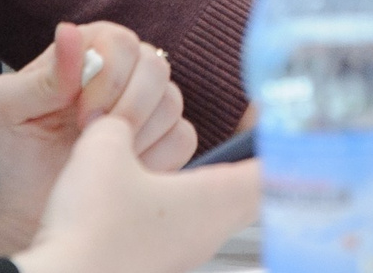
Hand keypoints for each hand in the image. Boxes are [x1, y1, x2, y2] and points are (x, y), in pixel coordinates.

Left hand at [0, 22, 194, 252]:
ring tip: (101, 157)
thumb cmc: (10, 152)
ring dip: (137, 136)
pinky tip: (121, 171)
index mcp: (88, 49)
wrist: (19, 208)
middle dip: (127, 109)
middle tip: (92, 138)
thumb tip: (69, 31)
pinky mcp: (163, 141)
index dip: (110, 79)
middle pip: (156, 68)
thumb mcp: (8, 109)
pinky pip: (182, 139)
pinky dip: (155, 160)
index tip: (82, 115)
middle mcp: (123, 71)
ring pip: (172, 103)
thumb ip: (43, 75)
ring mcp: (147, 106)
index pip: (122, 43)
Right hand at [12, 114, 259, 272]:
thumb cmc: (92, 228)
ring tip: (200, 160)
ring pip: (219, 214)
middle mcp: (209, 232)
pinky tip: (154, 195)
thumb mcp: (104, 148)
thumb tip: (114, 122)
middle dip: (251, 161)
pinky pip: (186, 231)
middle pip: (254, 193)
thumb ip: (117, 125)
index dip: (281, 138)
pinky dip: (182, 207)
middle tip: (244, 134)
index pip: (275, 167)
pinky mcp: (156, 266)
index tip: (275, 114)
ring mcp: (184, 255)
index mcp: (216, 199)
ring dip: (215, 185)